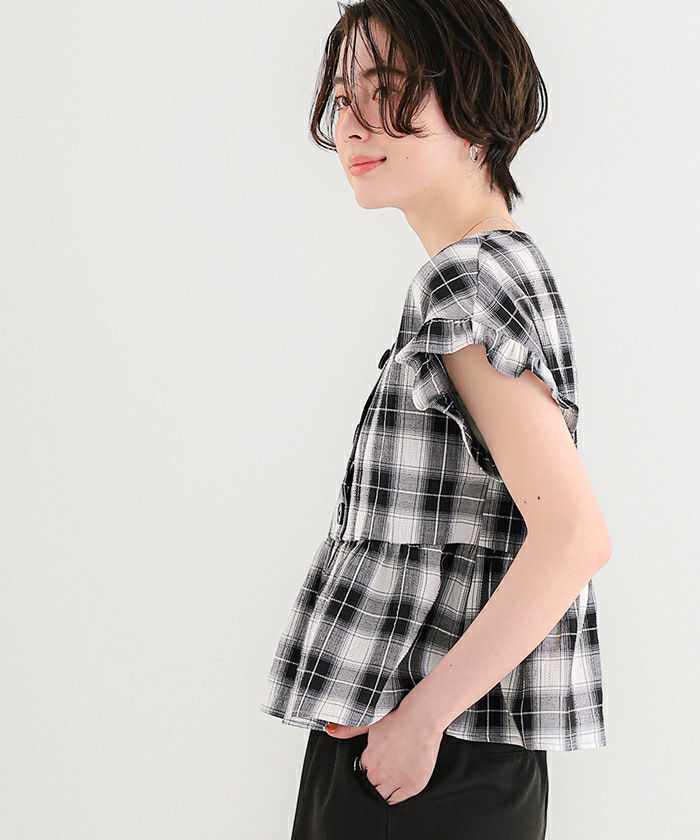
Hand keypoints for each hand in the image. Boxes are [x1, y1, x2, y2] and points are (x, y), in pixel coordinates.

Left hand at [323, 705, 442, 804]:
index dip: (368, 770)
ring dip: (385, 790)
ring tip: (392, 778)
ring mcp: (396, 781)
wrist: (421, 719)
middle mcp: (380, 773)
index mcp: (368, 759)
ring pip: (384, 796)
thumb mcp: (370, 722)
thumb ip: (349, 730)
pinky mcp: (412, 786)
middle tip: (384, 772)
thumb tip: (328, 730)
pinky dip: (398, 794)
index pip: (362, 774)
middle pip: (371, 787)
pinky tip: (400, 784)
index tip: (375, 766)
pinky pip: (399, 799)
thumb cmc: (397, 718)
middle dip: (375, 782)